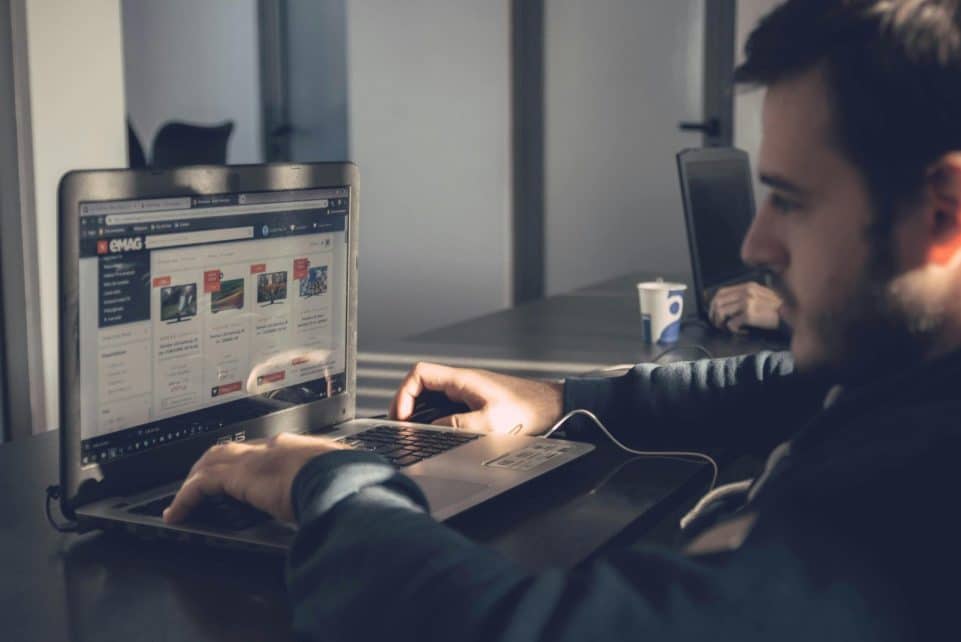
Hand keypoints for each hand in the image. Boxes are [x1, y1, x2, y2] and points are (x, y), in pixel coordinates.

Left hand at [162, 433, 345, 524]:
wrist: (339, 479)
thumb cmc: (347, 482)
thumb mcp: (337, 482)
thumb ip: (328, 487)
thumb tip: (334, 501)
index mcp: (297, 448)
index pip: (261, 451)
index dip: (244, 462)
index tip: (238, 475)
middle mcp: (272, 447)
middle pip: (230, 450)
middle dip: (211, 465)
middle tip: (199, 482)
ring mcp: (254, 458)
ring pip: (211, 461)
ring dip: (195, 479)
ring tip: (183, 499)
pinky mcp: (238, 476)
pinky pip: (200, 485)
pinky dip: (185, 498)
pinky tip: (177, 514)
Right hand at [389, 362, 563, 434]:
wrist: (554, 408)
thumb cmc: (529, 410)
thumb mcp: (490, 423)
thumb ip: (458, 426)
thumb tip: (431, 430)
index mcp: (462, 379)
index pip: (419, 374)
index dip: (404, 394)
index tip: (402, 417)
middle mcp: (463, 382)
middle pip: (421, 385)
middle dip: (408, 406)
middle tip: (404, 428)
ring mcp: (468, 391)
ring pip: (432, 396)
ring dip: (421, 413)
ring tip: (416, 432)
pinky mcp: (476, 401)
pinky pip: (446, 406)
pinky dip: (436, 418)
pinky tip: (439, 432)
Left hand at [708, 282, 782, 332]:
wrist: (791, 316)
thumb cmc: (778, 309)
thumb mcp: (762, 295)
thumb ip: (747, 296)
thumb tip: (728, 305)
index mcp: (748, 286)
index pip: (722, 291)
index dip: (714, 304)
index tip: (714, 314)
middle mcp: (746, 292)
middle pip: (718, 301)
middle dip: (714, 315)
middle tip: (717, 324)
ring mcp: (747, 302)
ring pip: (721, 312)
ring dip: (720, 323)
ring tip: (726, 329)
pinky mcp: (749, 314)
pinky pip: (731, 324)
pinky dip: (733, 330)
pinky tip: (741, 332)